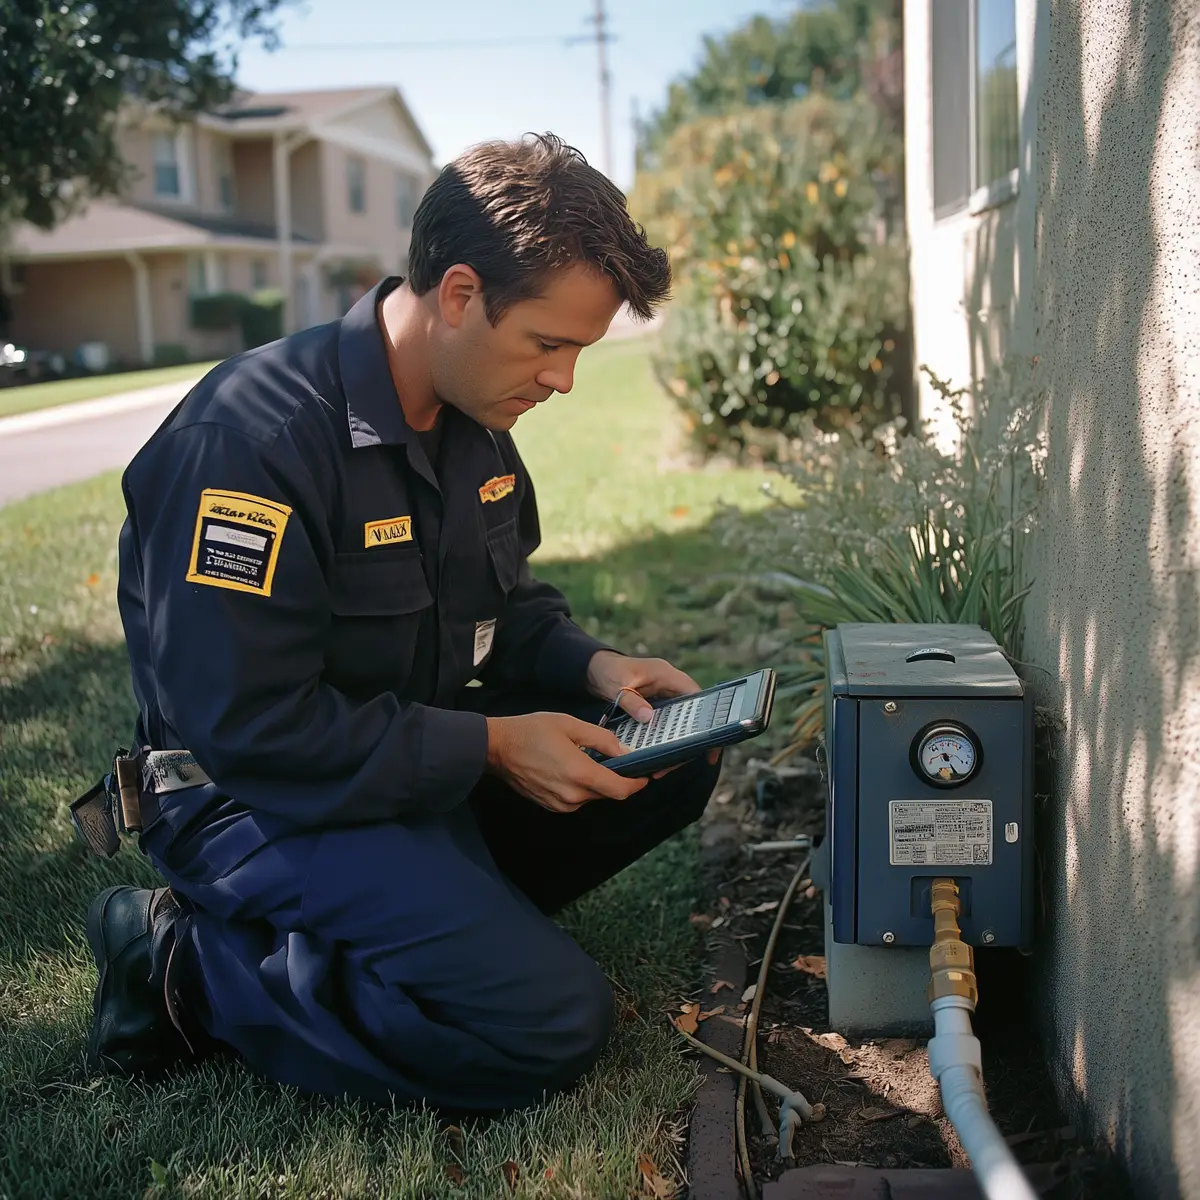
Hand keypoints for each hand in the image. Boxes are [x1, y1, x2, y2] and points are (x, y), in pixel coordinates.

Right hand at [485, 711, 648, 812]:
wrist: (497, 748)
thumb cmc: (531, 731)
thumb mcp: (571, 725)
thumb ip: (601, 739)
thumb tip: (625, 750)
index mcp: (580, 774)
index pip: (620, 790)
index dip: (637, 784)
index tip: (645, 775)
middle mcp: (572, 795)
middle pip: (608, 793)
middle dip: (617, 779)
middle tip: (620, 761)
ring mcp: (560, 803)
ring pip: (592, 797)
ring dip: (598, 783)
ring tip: (592, 761)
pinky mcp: (551, 806)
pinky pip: (577, 800)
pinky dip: (582, 787)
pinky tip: (573, 768)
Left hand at [585, 650, 721, 768]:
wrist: (594, 669)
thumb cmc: (607, 670)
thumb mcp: (617, 685)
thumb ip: (631, 701)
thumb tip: (649, 718)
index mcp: (668, 675)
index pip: (698, 698)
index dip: (708, 720)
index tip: (710, 744)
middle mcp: (670, 686)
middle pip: (691, 717)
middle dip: (688, 742)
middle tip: (676, 765)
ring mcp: (664, 698)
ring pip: (679, 725)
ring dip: (674, 746)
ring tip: (661, 769)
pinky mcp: (655, 707)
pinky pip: (666, 726)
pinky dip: (662, 742)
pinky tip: (654, 758)